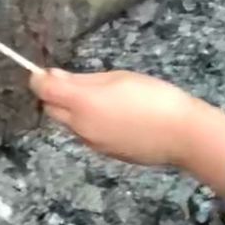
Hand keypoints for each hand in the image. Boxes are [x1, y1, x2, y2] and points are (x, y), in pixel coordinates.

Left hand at [30, 68, 200, 167]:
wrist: (185, 136)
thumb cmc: (154, 97)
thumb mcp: (118, 78)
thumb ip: (82, 80)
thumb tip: (54, 76)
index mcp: (81, 103)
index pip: (42, 90)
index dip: (39, 79)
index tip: (45, 72)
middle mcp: (80, 126)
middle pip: (50, 108)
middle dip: (55, 95)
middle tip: (76, 83)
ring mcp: (91, 143)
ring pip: (68, 123)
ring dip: (72, 111)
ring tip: (102, 100)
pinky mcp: (104, 153)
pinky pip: (85, 135)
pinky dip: (88, 124)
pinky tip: (113, 117)